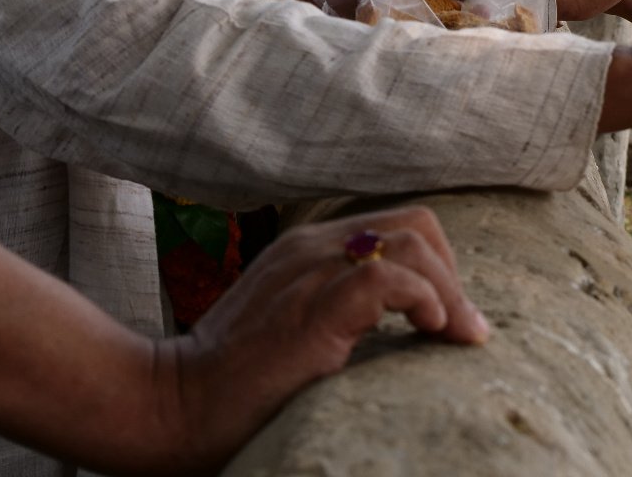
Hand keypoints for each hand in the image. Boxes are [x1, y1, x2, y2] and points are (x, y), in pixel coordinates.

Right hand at [164, 207, 486, 470]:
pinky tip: (430, 332)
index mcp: (309, 249)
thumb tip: (399, 327)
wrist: (171, 406)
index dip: (438, 266)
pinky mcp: (312, 310)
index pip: (397, 226)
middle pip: (416, 224)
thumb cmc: (231, 383)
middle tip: (460, 328)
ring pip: (411, 244)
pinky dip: (425, 300)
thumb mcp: (292, 327)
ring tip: (456, 335)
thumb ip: (336, 312)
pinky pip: (387, 279)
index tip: (447, 318)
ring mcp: (310, 273)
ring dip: (449, 290)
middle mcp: (312, 248)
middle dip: (453, 273)